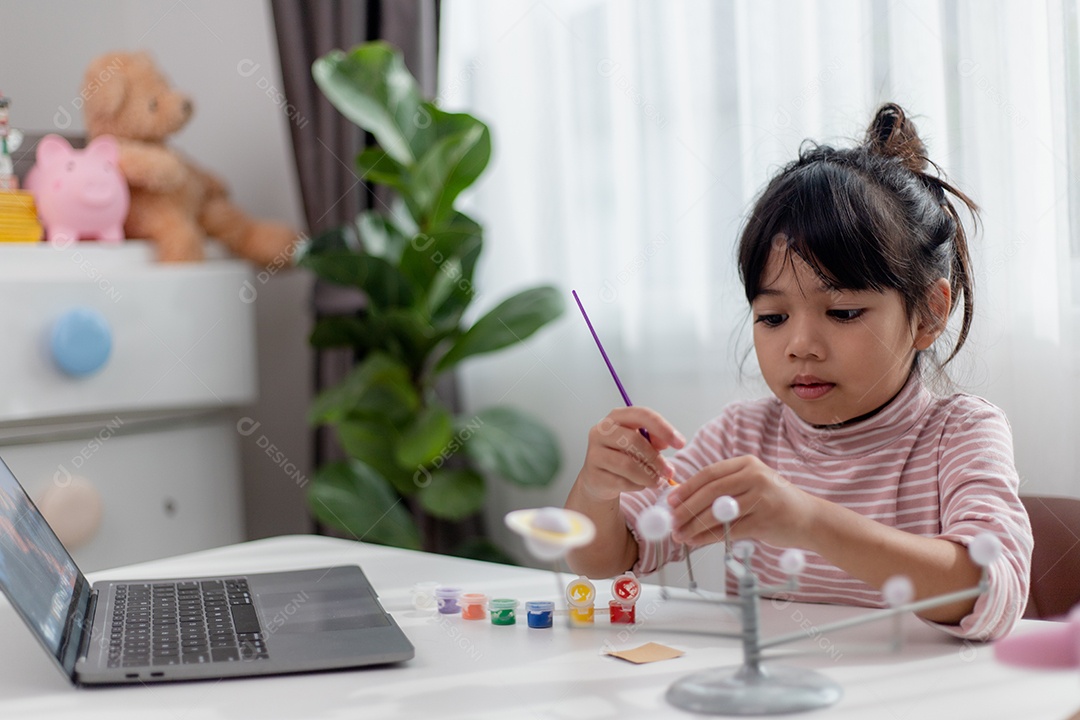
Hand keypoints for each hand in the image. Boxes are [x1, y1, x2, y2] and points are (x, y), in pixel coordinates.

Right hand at [575, 407, 684, 502]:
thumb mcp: (642, 443)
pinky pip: (622, 482)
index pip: (642, 415)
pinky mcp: (593, 474)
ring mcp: (594, 453)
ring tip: (656, 480)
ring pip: (628, 465)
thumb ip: (655, 439)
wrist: (599, 478)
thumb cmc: (624, 456)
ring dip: (648, 475)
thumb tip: (666, 443)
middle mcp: (601, 431)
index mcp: (617, 417)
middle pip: (633, 441)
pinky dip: (638, 485)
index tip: (680, 443)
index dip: (663, 429)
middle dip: (656, 459)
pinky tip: (640, 484)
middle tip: (669, 471)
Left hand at [667, 455, 819, 548]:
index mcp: (747, 464)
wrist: (810, 519)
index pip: (709, 473)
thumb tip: (684, 500)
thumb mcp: (750, 486)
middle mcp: (755, 476)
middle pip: (711, 491)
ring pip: (718, 512)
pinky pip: (729, 530)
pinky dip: (709, 537)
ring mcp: (762, 497)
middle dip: (687, 508)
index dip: (687, 488)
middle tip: (671, 520)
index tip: (670, 501)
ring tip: (680, 534)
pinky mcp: (765, 520)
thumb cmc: (775, 503)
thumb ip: (722, 489)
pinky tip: (696, 541)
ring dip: (694, 525)